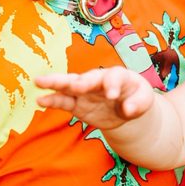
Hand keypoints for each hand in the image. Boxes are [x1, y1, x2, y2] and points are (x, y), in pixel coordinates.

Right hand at [35, 66, 153, 129]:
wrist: (126, 106)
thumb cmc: (136, 97)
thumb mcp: (145, 99)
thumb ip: (138, 103)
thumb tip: (128, 110)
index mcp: (118, 76)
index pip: (114, 77)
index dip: (112, 85)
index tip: (112, 96)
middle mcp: (98, 80)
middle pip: (87, 77)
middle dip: (81, 81)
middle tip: (76, 85)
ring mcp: (85, 91)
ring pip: (69, 85)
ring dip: (55, 83)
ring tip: (39, 81)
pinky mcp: (77, 103)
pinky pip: (63, 101)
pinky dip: (52, 101)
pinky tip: (40, 100)